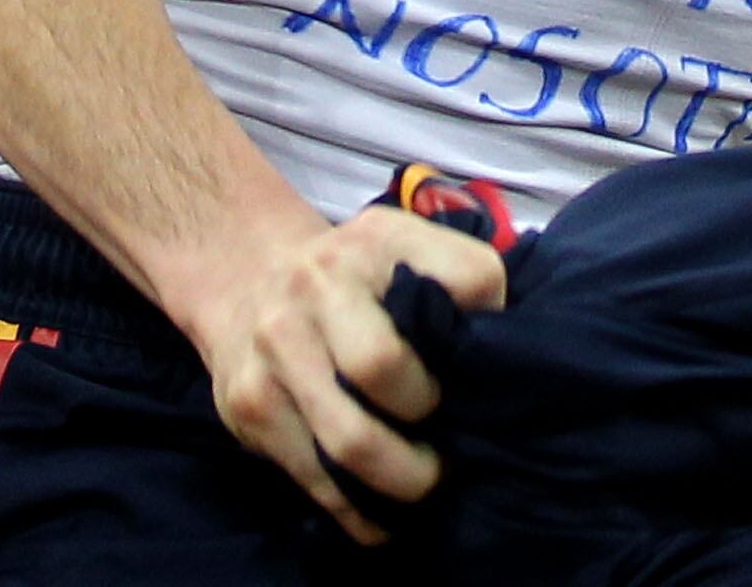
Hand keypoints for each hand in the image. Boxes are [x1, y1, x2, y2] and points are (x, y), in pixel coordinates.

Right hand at [186, 205, 508, 540]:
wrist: (244, 276)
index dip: (490, 332)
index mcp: (381, 237)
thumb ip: (455, 284)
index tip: (486, 364)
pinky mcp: (249, 405)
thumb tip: (508, 354)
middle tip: (447, 431)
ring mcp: (277, 346)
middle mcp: (321, 284)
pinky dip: (358, 508)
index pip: (469, 280)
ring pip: (351, 440)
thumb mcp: (403, 248)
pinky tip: (384, 514)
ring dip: (403, 476)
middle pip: (384, 366)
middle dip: (428, 412)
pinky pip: (314, 476)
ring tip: (427, 479)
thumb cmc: (352, 275)